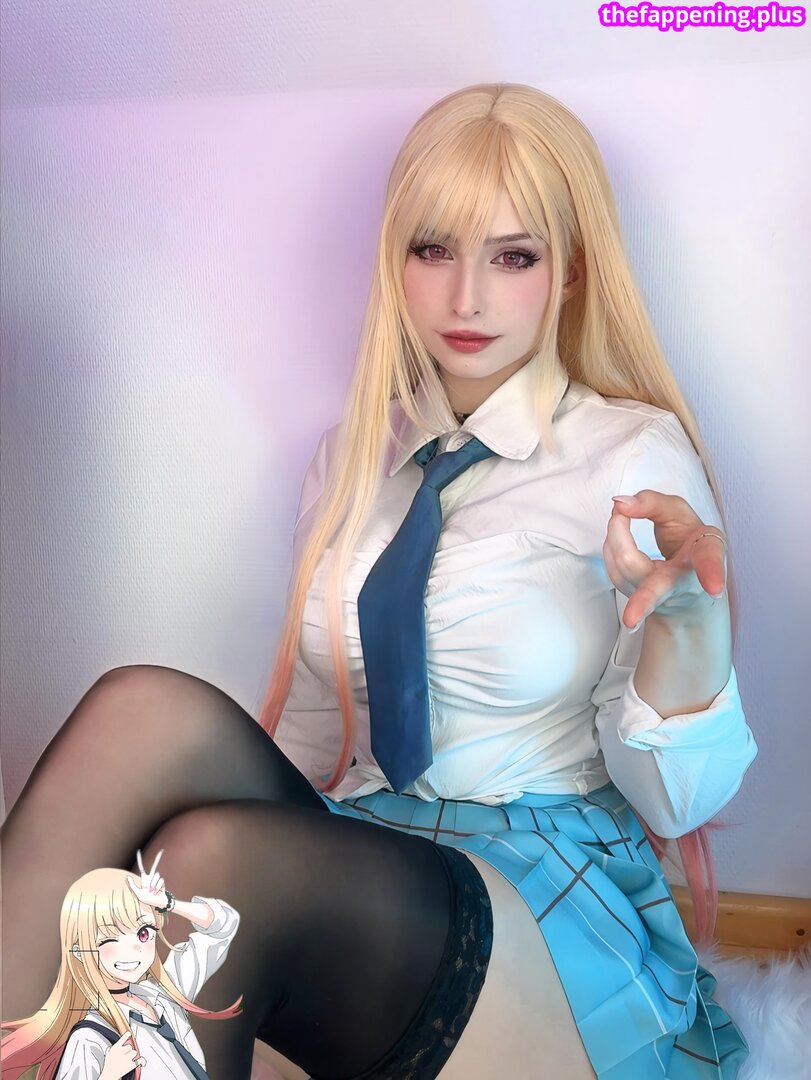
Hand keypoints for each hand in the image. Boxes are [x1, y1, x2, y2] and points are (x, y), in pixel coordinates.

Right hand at [99, 1030, 145, 1078]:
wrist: (108, 1076)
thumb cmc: (108, 1067)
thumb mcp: (108, 1055)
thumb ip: (113, 1048)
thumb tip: (118, 1044)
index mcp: (115, 1048)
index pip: (123, 1038)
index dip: (127, 1035)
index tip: (129, 1033)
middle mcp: (121, 1052)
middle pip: (130, 1046)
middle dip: (128, 1050)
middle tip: (125, 1054)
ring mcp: (127, 1058)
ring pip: (134, 1052)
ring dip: (132, 1055)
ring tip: (128, 1059)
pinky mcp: (131, 1065)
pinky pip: (140, 1060)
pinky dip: (142, 1061)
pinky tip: (142, 1061)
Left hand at [127, 848, 168, 910]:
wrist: (156, 903)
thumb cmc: (146, 900)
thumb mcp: (137, 893)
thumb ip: (132, 885)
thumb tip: (126, 876)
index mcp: (144, 879)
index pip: (142, 867)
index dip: (140, 859)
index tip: (138, 851)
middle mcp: (151, 877)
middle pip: (155, 865)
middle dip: (158, 858)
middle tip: (161, 851)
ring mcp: (157, 879)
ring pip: (157, 875)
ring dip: (154, 884)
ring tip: (152, 891)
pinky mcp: (162, 881)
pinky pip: (160, 880)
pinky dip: (158, 887)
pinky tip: (157, 892)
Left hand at [605, 490, 726, 630]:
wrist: (685, 575)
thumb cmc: (685, 540)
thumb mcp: (678, 512)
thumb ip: (652, 503)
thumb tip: (620, 504)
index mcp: (703, 556)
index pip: (709, 560)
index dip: (713, 573)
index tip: (715, 589)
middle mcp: (681, 582)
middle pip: (657, 591)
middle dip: (643, 605)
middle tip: (629, 620)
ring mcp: (657, 595)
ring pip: (625, 569)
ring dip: (616, 535)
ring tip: (622, 514)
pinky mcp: (635, 596)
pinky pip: (614, 566)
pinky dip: (612, 543)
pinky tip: (618, 532)